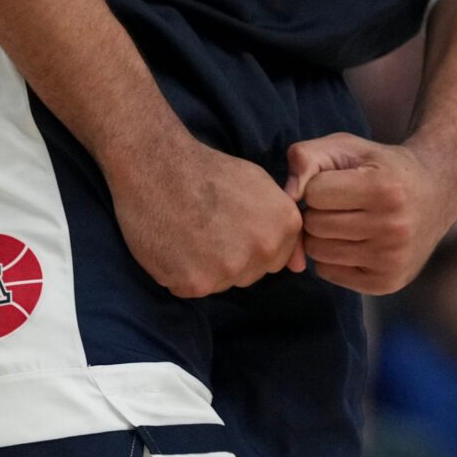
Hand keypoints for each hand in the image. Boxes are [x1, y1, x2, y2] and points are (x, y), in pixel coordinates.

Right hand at [110, 134, 303, 298]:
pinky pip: (193, 289)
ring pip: (223, 283)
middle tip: (209, 228)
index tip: (233, 225)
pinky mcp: (195, 284)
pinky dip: (181, 273)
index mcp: (284, 226)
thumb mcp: (260, 185)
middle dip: (234, 258)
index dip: (253, 242)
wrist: (159, 168)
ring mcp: (229, 270)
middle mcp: (263, 251)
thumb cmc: (209, 171)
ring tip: (190, 234)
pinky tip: (174, 245)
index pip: (278, 257)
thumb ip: (281, 223)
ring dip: (207, 268)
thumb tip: (297, 266)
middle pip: (251, 273)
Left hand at [285, 134, 456, 294]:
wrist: (437, 192)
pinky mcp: (386, 282)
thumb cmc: (382, 166)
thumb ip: (308, 157)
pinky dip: (333, 257)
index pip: (314, 193)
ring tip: (347, 220)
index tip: (340, 181)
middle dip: (318, 211)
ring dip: (322, 235)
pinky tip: (355, 240)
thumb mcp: (349, 147)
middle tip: (343, 203)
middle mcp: (392, 227)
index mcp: (384, 188)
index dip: (319, 184)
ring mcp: (391, 259)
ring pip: (318, 252)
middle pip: (314, 225)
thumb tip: (287, 195)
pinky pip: (329, 273)